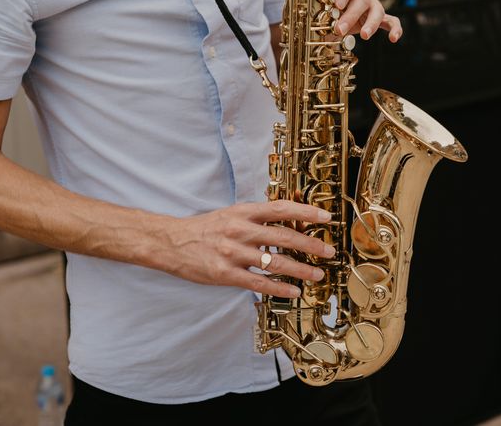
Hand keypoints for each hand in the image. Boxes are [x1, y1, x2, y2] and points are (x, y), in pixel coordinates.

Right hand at [158, 200, 334, 297]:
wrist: (171, 242)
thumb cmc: (204, 228)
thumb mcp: (231, 214)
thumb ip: (256, 217)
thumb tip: (286, 220)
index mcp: (243, 212)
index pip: (281, 208)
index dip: (305, 212)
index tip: (326, 217)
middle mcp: (240, 230)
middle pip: (284, 236)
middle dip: (310, 244)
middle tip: (329, 251)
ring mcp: (233, 252)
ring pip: (275, 262)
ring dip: (300, 270)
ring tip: (317, 275)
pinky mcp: (225, 274)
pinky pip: (258, 283)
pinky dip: (279, 288)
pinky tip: (293, 292)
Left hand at [276, 0, 401, 42]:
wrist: (329, 8)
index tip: (335, 3)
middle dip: (351, 14)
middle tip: (338, 29)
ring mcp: (371, 1)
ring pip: (377, 8)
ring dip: (370, 23)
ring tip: (363, 36)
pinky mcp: (378, 16)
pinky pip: (390, 20)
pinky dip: (394, 28)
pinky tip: (393, 39)